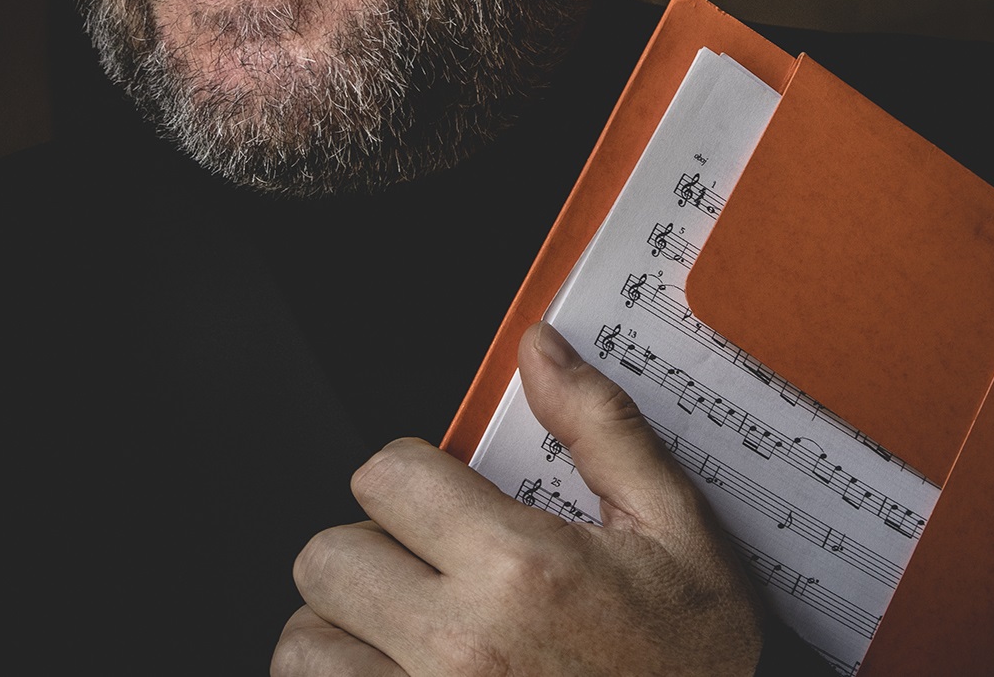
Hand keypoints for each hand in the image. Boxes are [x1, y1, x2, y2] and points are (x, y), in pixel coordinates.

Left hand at [273, 321, 765, 675]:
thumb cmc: (688, 668)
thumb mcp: (675, 532)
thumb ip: (600, 427)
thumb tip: (540, 349)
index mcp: (521, 571)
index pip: (386, 476)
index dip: (413, 474)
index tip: (442, 498)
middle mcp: (459, 649)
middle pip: (330, 554)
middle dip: (374, 546)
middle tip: (427, 566)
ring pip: (305, 640)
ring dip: (346, 626)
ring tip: (406, 629)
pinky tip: (400, 674)